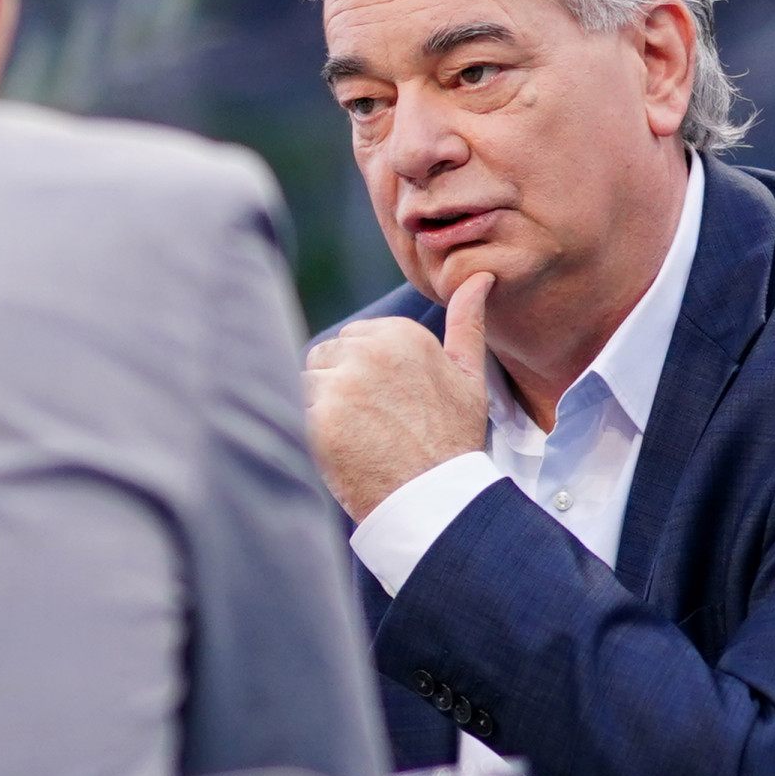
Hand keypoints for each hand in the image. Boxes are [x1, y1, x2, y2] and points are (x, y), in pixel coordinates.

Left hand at [306, 272, 494, 520]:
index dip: (361, 375)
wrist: (435, 497)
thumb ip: (467, 322)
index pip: (351, 340)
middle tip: (369, 425)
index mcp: (400, 333)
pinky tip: (340, 449)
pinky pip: (296, 411)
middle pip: (324, 357)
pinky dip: (310, 431)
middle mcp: (368, 350)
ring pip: (307, 383)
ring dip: (321, 408)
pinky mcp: (318, 416)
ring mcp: (341, 383)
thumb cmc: (452, 438)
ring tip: (356, 437)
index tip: (384, 405)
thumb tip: (478, 278)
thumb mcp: (469, 375)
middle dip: (337, 387)